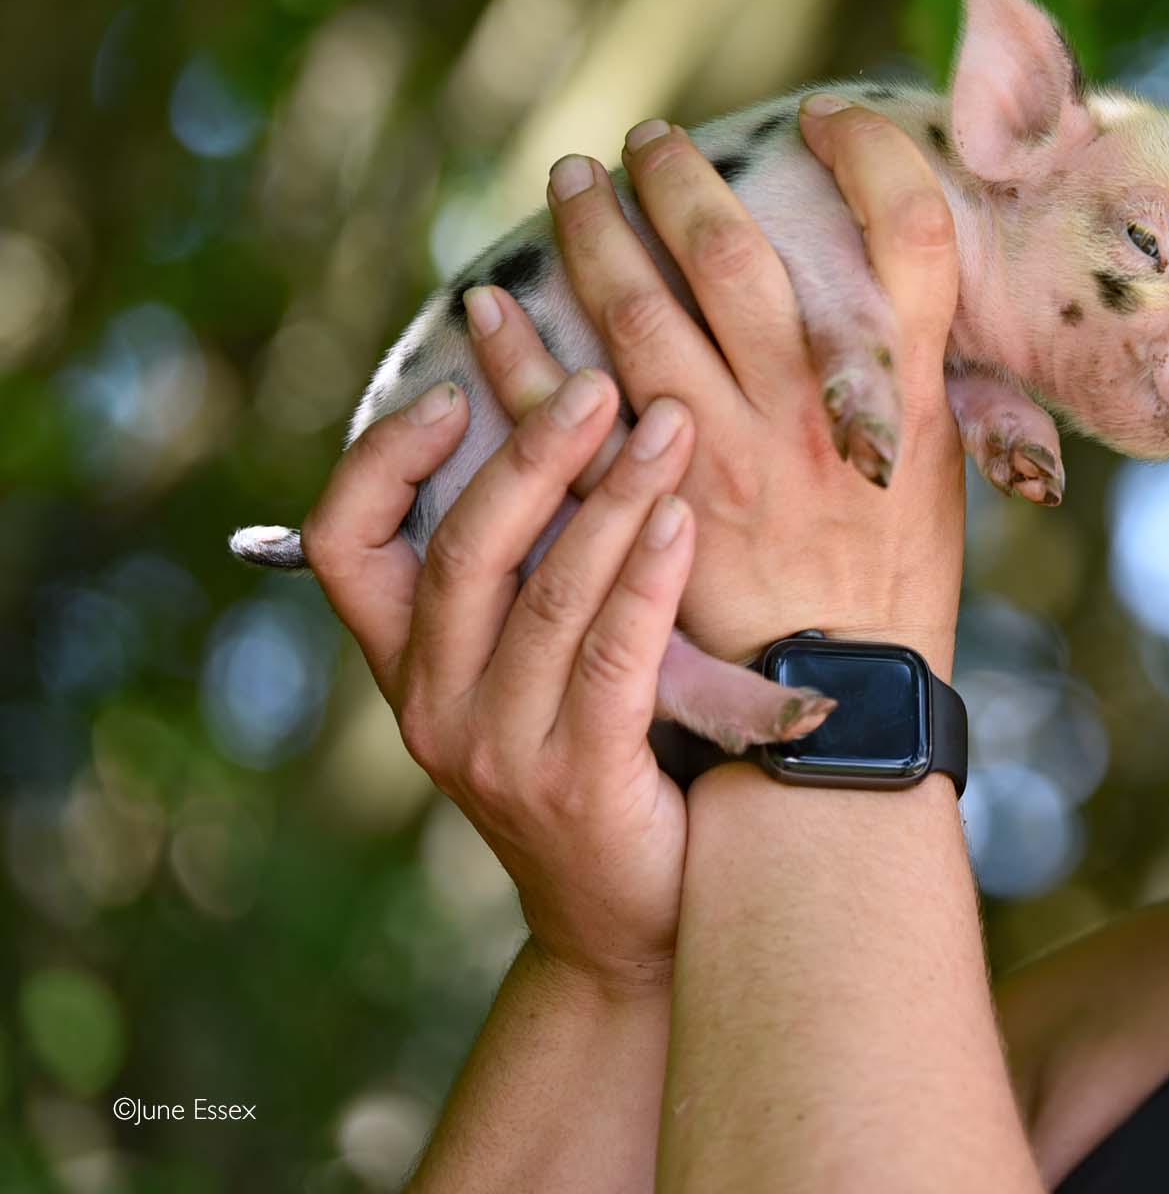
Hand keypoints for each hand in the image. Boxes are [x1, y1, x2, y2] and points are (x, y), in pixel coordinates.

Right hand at [301, 369, 694, 997]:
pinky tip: (682, 519)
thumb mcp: (536, 672)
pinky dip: (648, 577)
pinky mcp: (577, 781)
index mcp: (409, 668)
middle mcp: (433, 708)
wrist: (628, 927)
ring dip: (610, 499)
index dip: (386, 458)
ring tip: (667, 427)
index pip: (344, 547)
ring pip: (544, 596)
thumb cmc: (600, 767)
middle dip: (530, 453)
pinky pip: (612, 657)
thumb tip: (556, 430)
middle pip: (459, 551)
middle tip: (597, 383)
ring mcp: (499, 750)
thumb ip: (530, 579)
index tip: (456, 388)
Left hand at [470, 104, 966, 674]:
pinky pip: (564, 414)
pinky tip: (485, 306)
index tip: (827, 116)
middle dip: (682, 180)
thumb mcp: (942, 459)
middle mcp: (812, 409)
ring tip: (565, 187)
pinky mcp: (651, 508)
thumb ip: (912, 366)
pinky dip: (516, 354)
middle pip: (738, 254)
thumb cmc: (898, 570)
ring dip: (590, 237)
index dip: (872, 154)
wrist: (846, 699)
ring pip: (639, 314)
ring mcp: (725, 456)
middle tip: (646, 140)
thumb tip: (890, 270)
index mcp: (903, 387)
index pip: (910, 228)